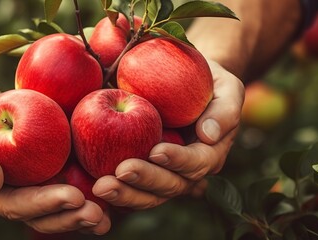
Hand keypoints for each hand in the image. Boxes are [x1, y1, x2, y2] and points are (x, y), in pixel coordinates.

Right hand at [0, 95, 109, 233]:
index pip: (19, 206)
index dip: (45, 205)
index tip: (72, 197)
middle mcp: (15, 200)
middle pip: (44, 217)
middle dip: (69, 218)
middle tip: (96, 213)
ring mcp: (34, 191)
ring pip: (59, 213)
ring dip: (81, 217)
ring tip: (105, 215)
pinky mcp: (50, 178)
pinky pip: (70, 194)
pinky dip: (90, 199)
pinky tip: (111, 200)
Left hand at [92, 61, 244, 208]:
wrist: (184, 82)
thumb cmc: (208, 81)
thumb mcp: (226, 87)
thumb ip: (224, 110)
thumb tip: (208, 135)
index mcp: (208, 153)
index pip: (196, 164)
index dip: (178, 161)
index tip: (156, 150)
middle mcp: (184, 171)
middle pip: (168, 186)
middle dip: (145, 181)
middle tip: (121, 172)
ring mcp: (161, 174)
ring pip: (146, 194)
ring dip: (124, 193)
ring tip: (101, 187)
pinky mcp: (139, 171)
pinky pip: (126, 186)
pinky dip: (112, 189)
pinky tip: (90, 187)